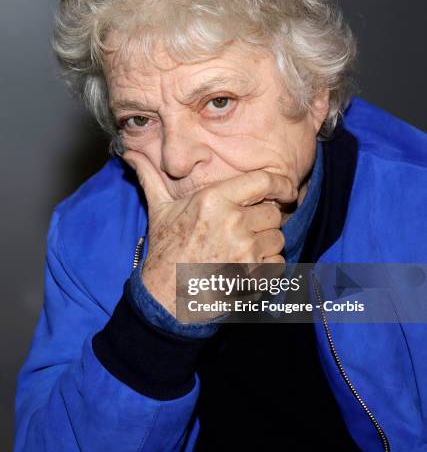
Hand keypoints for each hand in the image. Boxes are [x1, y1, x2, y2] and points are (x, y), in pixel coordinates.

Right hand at [123, 151, 296, 317]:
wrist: (165, 298)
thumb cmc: (165, 251)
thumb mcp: (159, 210)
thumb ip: (152, 177)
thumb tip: (129, 153)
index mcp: (215, 199)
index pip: (264, 181)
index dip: (281, 183)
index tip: (286, 190)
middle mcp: (234, 222)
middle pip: (273, 213)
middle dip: (264, 220)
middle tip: (244, 229)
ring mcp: (245, 251)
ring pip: (277, 239)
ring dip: (266, 244)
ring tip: (241, 250)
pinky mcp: (253, 276)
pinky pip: (277, 264)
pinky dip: (267, 266)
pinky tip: (245, 267)